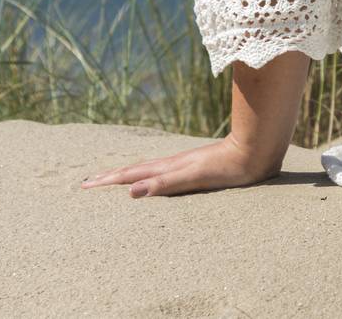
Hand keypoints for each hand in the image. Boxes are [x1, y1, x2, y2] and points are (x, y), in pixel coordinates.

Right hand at [80, 133, 282, 198]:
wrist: (256, 150)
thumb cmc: (229, 167)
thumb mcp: (195, 177)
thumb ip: (164, 183)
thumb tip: (130, 191)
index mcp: (168, 168)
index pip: (130, 175)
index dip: (107, 181)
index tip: (84, 185)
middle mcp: (172, 163)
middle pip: (135, 170)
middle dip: (110, 177)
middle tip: (87, 182)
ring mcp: (183, 163)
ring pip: (147, 169)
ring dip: (127, 175)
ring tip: (114, 179)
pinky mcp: (196, 166)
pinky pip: (162, 172)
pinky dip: (148, 176)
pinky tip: (154, 178)